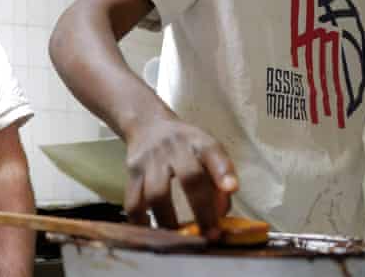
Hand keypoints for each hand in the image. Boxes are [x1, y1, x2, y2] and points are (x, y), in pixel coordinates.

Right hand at [123, 116, 237, 240]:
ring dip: (169, 221)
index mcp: (198, 142)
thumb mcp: (206, 150)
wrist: (148, 125)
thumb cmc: (185, 145)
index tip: (231, 189)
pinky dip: (141, 221)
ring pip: (157, 193)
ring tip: (179, 239)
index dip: (223, 171)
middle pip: (188, 177)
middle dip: (201, 210)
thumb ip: (219, 177)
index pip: (212, 152)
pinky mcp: (132, 171)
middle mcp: (174, 147)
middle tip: (210, 234)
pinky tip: (150, 233)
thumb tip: (221, 214)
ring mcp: (150, 159)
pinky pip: (133, 201)